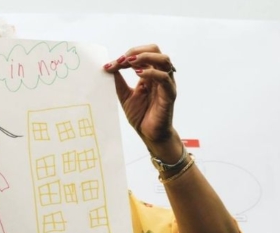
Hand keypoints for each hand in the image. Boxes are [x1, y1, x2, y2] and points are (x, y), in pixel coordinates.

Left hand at [103, 44, 181, 160]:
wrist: (149, 134)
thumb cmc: (141, 115)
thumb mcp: (125, 95)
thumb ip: (119, 82)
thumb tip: (109, 67)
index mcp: (150, 74)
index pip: (143, 53)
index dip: (128, 54)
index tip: (112, 63)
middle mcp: (160, 76)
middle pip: (155, 50)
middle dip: (137, 51)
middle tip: (121, 60)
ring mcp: (167, 84)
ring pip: (164, 60)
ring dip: (145, 57)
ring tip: (129, 63)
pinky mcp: (170, 94)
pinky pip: (164, 78)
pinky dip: (151, 73)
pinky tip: (138, 75)